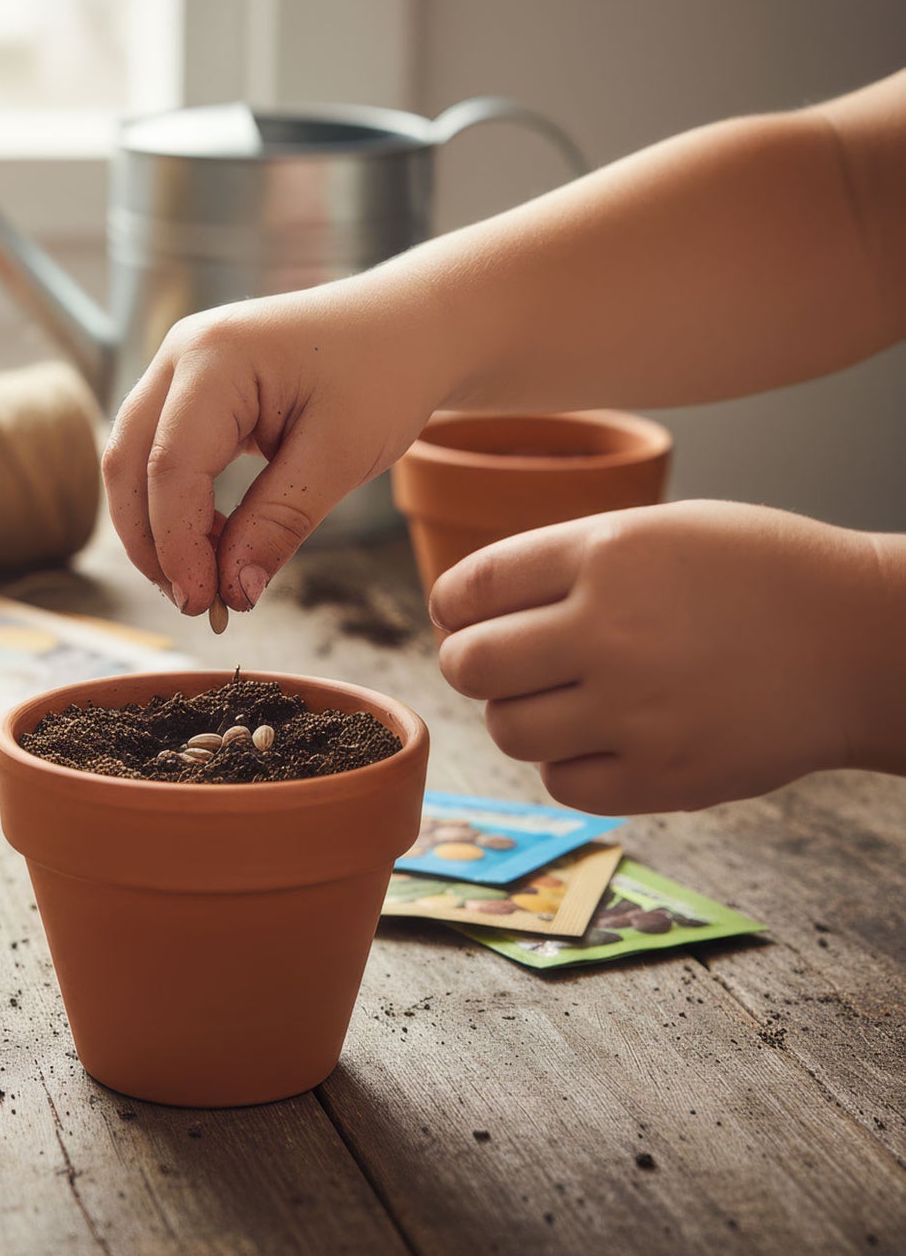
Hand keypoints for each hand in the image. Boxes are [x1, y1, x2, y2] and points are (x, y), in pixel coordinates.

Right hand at [103, 281, 436, 615]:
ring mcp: (182, 366)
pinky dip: (177, 504)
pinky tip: (215, 542)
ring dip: (158, 526)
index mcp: (217, 356)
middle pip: (129, 461)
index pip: (170, 465)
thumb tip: (232, 593)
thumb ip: (279, 523)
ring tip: (206, 580)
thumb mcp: (342, 456)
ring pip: (136, 459)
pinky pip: (161, 451)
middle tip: (195, 603)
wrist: (412, 324)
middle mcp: (184, 352)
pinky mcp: (193, 388)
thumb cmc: (386, 372)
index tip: (203, 603)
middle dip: (152, 540)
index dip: (177, 543)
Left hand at [429, 500, 882, 813]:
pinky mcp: (665, 777)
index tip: (463, 615)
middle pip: (469, 665)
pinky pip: (561, 783)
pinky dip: (568, 763)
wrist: (861, 642)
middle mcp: (611, 630)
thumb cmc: (751, 576)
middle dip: (472, 662)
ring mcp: (637, 711)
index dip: (453, 605)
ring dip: (520, 714)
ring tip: (564, 696)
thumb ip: (557, 563)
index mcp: (606, 554)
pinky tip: (603, 736)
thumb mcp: (654, 532)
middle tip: (504, 661)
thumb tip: (458, 611)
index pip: (470, 588)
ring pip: (507, 729)